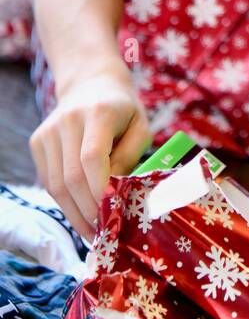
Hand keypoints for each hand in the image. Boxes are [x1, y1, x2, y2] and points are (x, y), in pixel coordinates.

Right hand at [29, 66, 151, 243]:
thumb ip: (130, 158)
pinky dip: (64, 201)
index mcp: (98, 112)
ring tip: (92, 231)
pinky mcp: (37, 141)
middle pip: (72, 177)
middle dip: (88, 211)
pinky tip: (80, 212)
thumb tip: (115, 194)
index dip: (100, 191)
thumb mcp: (141, 127)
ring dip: (74, 213)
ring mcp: (48, 131)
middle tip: (104, 234)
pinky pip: (49, 181)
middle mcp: (67, 120)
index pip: (93, 158)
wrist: (91, 84)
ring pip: (56, 184)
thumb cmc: (123, 111)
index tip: (112, 216)